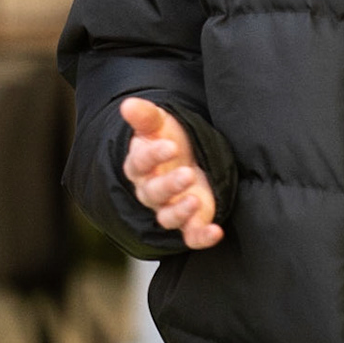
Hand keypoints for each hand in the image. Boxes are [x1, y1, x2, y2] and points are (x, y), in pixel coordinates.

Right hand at [120, 97, 222, 249]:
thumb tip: (128, 105)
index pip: (140, 163)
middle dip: (169, 185)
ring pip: (167, 217)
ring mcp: (170, 208)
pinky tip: (216, 231)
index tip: (170, 145)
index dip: (153, 156)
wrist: (189, 157)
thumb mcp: (159, 123)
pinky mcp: (189, 223)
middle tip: (186, 173)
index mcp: (140, 165)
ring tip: (196, 199)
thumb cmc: (169, 139)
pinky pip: (191, 236)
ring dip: (180, 212)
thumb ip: (145, 116)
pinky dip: (202, 237)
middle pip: (153, 193)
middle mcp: (151, 190)